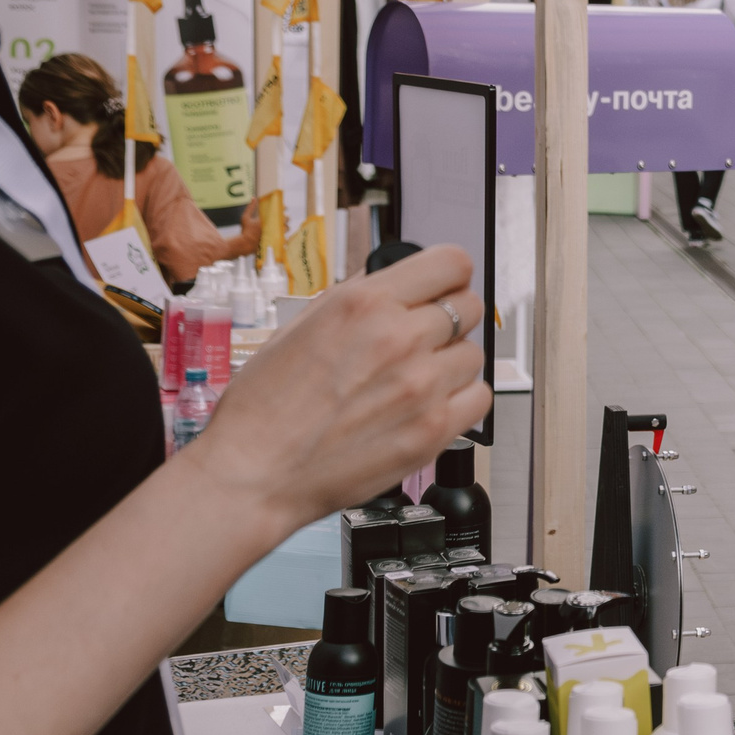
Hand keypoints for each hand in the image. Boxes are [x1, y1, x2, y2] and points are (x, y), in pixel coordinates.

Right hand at [182, 245, 490, 534]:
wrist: (255, 472)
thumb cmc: (265, 407)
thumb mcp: (300, 325)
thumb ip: (356, 298)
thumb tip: (391, 280)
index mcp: (364, 304)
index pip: (451, 263)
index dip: (448, 275)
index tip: (443, 287)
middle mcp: (399, 338)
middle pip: (468, 307)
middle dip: (448, 319)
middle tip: (422, 339)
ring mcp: (421, 386)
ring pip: (473, 354)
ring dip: (450, 363)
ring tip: (414, 381)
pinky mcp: (433, 430)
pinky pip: (479, 398)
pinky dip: (461, 400)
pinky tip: (430, 405)